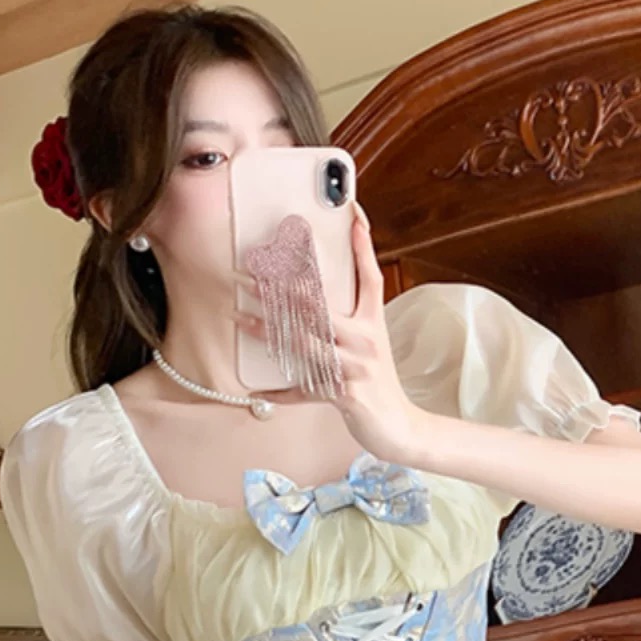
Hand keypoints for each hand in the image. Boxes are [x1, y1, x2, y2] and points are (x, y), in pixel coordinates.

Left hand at [234, 204, 429, 465]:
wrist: (399, 427)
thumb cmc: (378, 384)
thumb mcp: (369, 347)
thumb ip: (346, 323)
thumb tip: (314, 301)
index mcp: (374, 324)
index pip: (370, 277)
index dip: (363, 245)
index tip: (353, 213)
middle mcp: (366, 341)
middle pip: (321, 305)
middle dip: (282, 286)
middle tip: (251, 270)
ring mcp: (354, 369)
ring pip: (305, 343)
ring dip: (268, 329)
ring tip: (240, 315)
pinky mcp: (344, 396)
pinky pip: (304, 391)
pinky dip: (281, 391)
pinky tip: (257, 388)